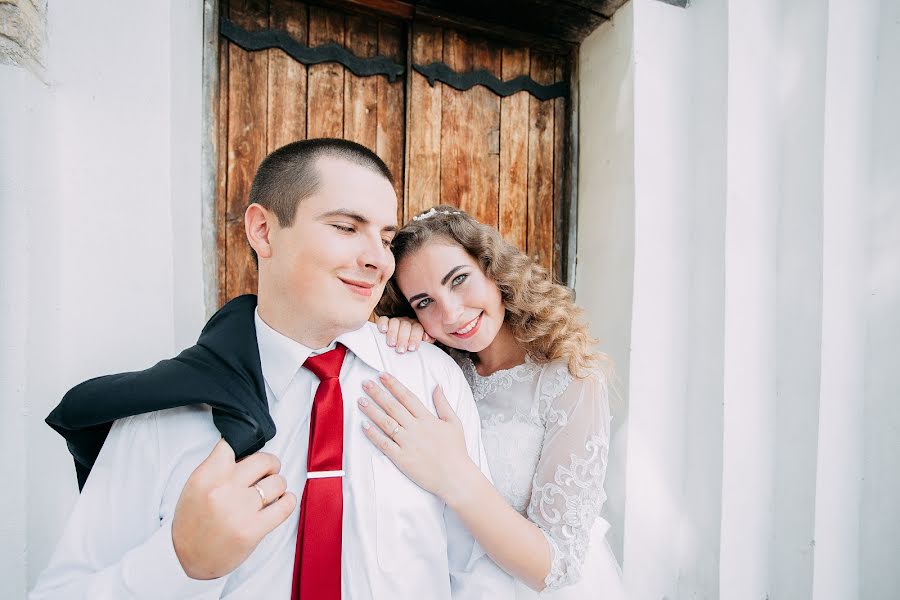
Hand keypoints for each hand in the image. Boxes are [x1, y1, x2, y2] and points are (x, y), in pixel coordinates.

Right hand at [172, 439, 296, 579]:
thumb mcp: (195, 486)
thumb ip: (217, 466)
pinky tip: (283, 501)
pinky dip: (288, 501)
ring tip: (271, 491)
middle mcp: (224, 490)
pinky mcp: (254, 530)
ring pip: (277, 482)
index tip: (251, 448)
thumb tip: (246, 450)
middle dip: (270, 464)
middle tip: (269, 470)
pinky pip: (285, 506)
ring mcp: (240, 510)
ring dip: (278, 485)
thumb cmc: (192, 521)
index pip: (233, 444)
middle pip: (263, 460)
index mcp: (207, 476)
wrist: (186, 559)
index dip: (245, 443)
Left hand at [358, 373, 473, 501]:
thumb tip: (437, 386)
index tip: (382, 375)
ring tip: (360, 400)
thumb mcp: (454, 423)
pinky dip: (373, 434)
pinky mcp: (401, 458)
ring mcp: (407, 443)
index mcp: (427, 418)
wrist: (455, 477)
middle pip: (393, 406)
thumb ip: (443, 404)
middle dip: (378, 393)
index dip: (393, 385)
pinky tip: (364, 425)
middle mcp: (415, 428)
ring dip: (372, 410)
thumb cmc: (456, 451)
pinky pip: (384, 443)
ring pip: (386, 422)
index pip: (407, 397)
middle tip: (365, 383)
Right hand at [376, 316, 432, 352]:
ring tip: (392, 344)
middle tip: (401, 350)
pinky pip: (383, 319)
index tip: (411, 348)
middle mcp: (407, 321)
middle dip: (403, 338)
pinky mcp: (386, 321)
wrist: (407, 339)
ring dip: (393, 333)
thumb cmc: (415, 343)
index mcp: (418, 325)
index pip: (417, 328)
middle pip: (405, 326)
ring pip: (394, 322)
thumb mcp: (425, 341)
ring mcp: (396, 320)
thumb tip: (425, 337)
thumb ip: (428, 339)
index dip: (414, 338)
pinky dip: (383, 324)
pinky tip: (383, 330)